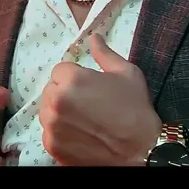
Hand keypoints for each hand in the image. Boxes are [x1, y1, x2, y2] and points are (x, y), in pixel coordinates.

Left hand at [40, 34, 160, 165]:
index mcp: (72, 79)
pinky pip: (49, 133)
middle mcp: (56, 101)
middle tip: (88, 105)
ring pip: (47, 111)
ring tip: (85, 121)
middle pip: (51, 90)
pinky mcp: (52, 146)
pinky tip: (81, 135)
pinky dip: (61, 133)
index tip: (89, 88)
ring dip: (60, 113)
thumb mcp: (127, 74)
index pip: (60, 70)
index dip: (75, 77)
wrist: (141, 152)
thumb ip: (104, 54)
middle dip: (65, 94)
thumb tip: (93, 37)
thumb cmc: (136, 111)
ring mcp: (52, 126)